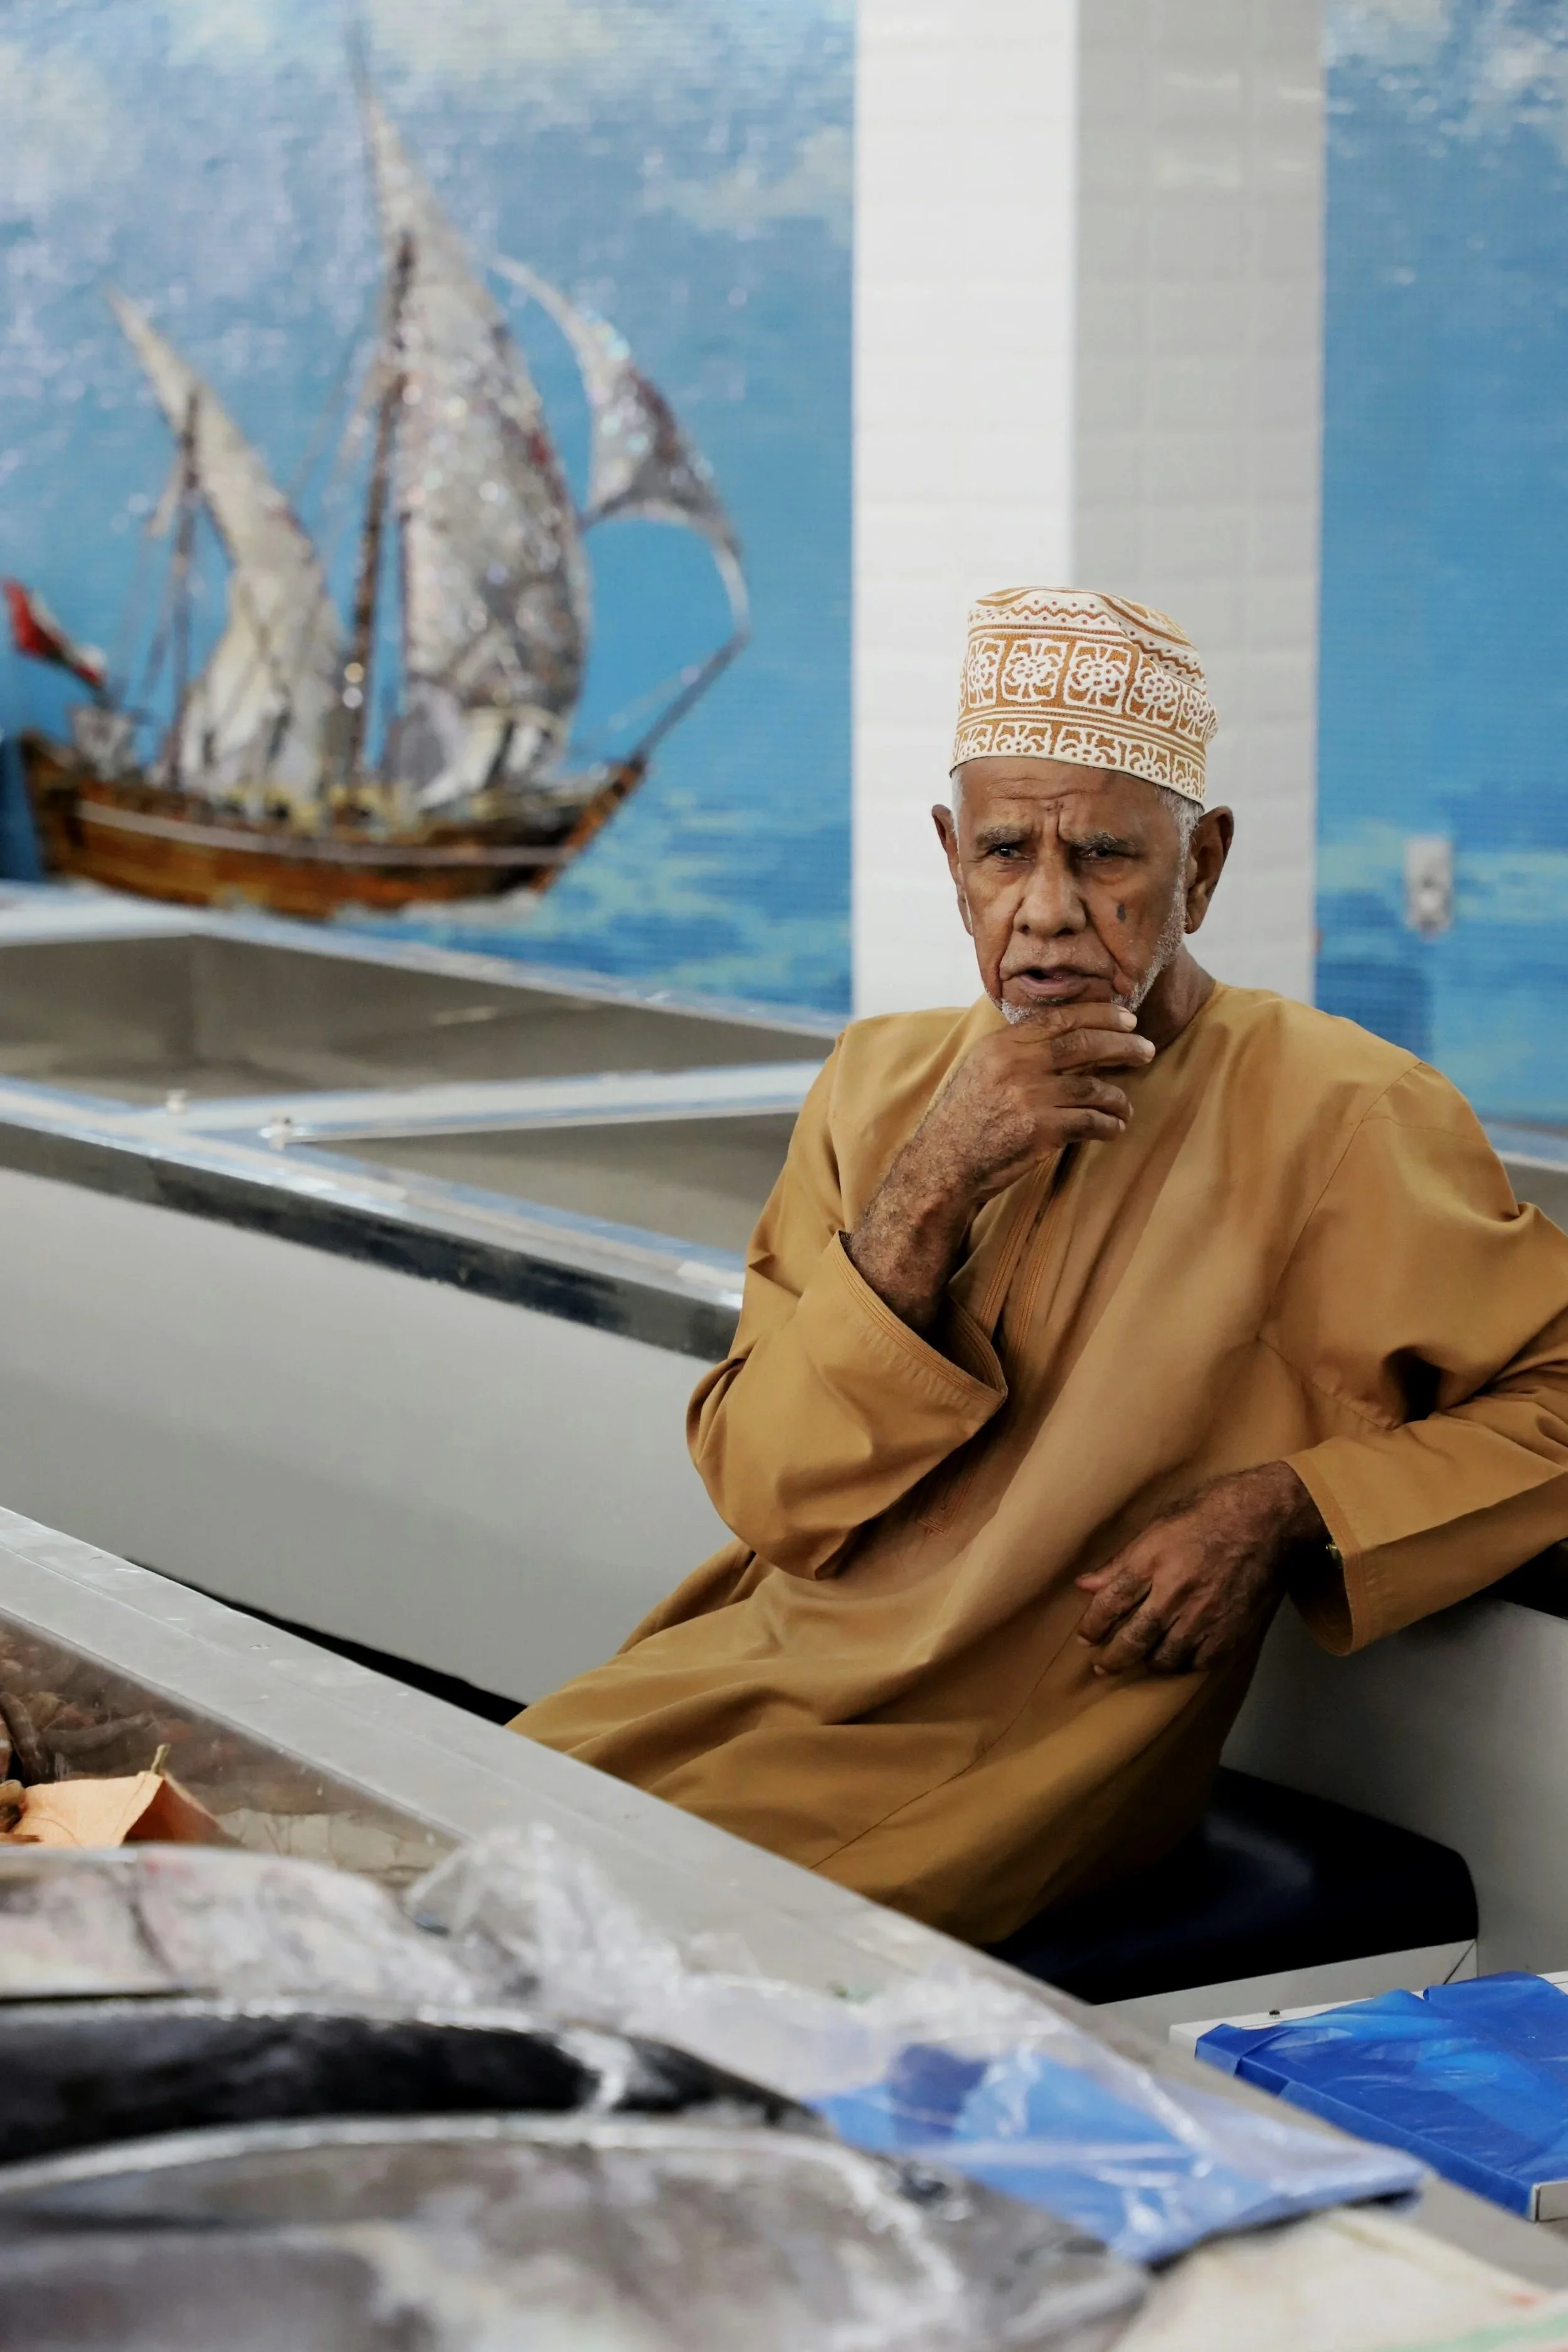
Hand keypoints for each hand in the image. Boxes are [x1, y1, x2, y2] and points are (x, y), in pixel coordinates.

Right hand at [847, 1005, 1156, 1330]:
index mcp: (1001, 1045)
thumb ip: (1016, 1052)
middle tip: (1146, 1050)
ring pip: (1093, 1086)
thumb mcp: (979, 1071)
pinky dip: (1109, 1125)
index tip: (1127, 1019)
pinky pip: (1090, 1121)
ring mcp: (1029, 1096)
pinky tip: (1114, 1128)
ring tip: (1124, 1106)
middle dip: (1122, 1045)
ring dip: (1117, 1096)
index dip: (1100, 1015)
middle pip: (1083, 1044)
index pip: (1060, 1018)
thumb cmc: (962, 1121)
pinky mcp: (1040, 1130)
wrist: (942, 1166)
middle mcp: (1016, 1064)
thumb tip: (1063, 1037)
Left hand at [1075, 1462, 1326, 1677]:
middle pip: (1133, 1639)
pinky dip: (1184, 1663)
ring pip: (1165, 1657)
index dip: (1092, 1625)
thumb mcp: (1159, 1526)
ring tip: (1142, 1660)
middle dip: (1113, 1658)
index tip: (1086, 1637)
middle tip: (1103, 1665)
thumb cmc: (1212, 1513)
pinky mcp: (1230, 1630)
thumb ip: (1122, 1561)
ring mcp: (1204, 1615)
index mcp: (1153, 1561)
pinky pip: (1198, 1662)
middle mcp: (1175, 1593)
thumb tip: (1086, 1585)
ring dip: (1148, 1662)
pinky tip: (1178, 1656)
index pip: (1110, 1603)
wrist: (1268, 1519)